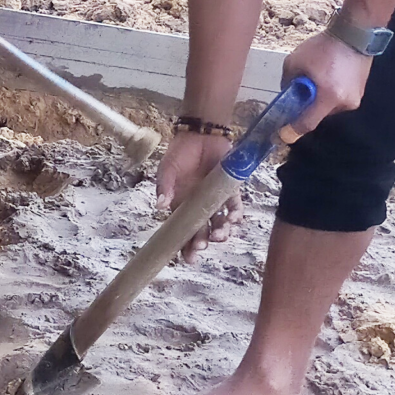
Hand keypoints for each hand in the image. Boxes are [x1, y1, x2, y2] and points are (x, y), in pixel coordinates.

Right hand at [156, 127, 238, 261]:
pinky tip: (234, 218)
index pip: (182, 230)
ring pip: (220, 222)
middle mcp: (199, 206)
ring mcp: (215, 200)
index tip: (188, 259)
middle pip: (202, 231)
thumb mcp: (167, 169)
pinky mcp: (230, 190)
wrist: (201, 135)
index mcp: (181, 205)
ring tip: (220, 234)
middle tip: (203, 245)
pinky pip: (235, 206)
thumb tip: (159, 205)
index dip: (185, 246)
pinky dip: (236, 214)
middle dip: (203, 241)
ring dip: (221, 231)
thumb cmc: (180, 153)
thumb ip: (164, 187)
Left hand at [278, 31, 370, 137]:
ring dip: (319, 100)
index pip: (308, 124)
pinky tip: (328, 77)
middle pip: (318, 115)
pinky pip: (338, 100)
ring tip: (317, 78)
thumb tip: (288, 93)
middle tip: (300, 91)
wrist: (355, 34)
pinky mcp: (360, 93)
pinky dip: (330, 94)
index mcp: (329, 97)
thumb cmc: (323, 47)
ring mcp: (355, 99)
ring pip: (328, 108)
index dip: (293, 130)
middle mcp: (345, 103)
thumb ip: (288, 81)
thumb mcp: (294, 61)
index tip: (282, 135)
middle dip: (307, 107)